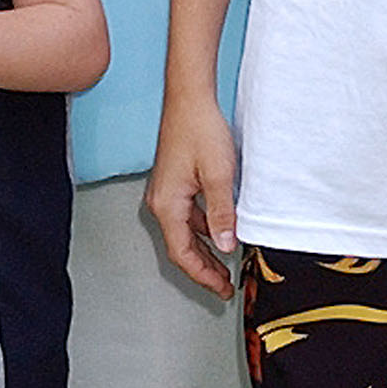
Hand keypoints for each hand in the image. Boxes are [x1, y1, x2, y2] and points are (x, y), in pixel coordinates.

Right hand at [146, 87, 240, 298]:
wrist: (189, 99)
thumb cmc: (200, 130)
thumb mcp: (219, 175)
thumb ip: (221, 214)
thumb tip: (225, 246)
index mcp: (167, 205)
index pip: (182, 254)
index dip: (203, 275)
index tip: (221, 288)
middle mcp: (160, 202)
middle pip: (180, 248)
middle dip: (203, 270)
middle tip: (225, 286)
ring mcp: (166, 194)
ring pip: (184, 234)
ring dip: (204, 252)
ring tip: (225, 267)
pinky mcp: (174, 185)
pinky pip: (187, 218)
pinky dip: (203, 232)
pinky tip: (220, 234)